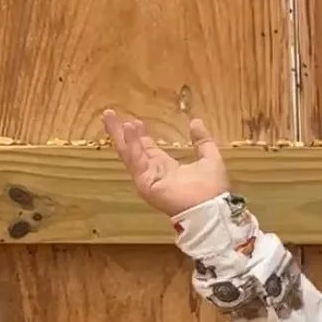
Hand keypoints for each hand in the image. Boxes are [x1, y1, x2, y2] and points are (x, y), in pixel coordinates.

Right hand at [102, 110, 229, 216]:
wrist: (211, 208)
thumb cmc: (212, 187)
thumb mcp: (210, 157)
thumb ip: (202, 141)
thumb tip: (195, 122)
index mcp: (167, 168)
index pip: (147, 149)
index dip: (139, 135)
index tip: (133, 121)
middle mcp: (154, 173)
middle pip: (132, 149)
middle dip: (120, 133)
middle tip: (109, 114)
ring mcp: (147, 179)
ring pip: (130, 153)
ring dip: (121, 135)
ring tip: (111, 117)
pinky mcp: (145, 183)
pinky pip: (136, 161)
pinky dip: (131, 145)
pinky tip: (127, 130)